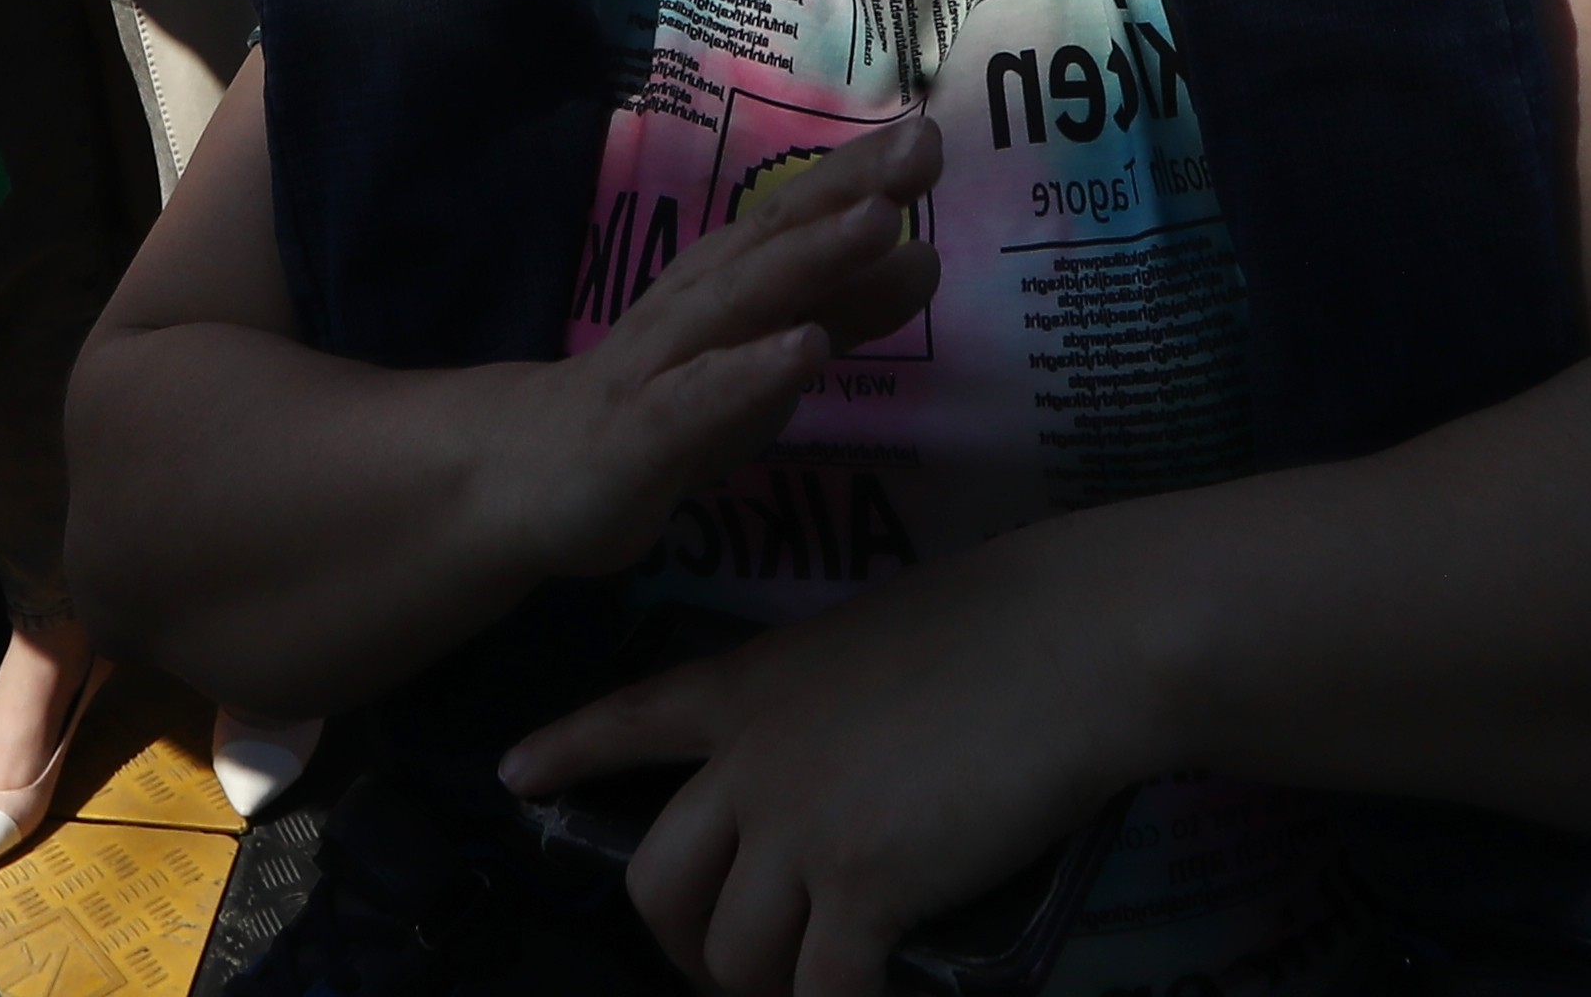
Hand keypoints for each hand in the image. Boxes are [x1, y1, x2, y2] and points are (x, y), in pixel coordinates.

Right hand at [484, 114, 934, 586]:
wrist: (534, 472)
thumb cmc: (668, 399)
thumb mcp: (766, 351)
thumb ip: (843, 308)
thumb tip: (925, 253)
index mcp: (727, 275)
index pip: (799, 212)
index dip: (864, 171)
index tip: (933, 131)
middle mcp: (697, 300)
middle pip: (775, 237)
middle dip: (849, 189)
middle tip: (925, 146)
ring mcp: (663, 362)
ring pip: (741, 301)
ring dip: (811, 257)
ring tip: (880, 221)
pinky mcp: (641, 434)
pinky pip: (699, 400)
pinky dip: (752, 373)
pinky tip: (806, 351)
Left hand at [500, 529, 1143, 996]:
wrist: (1075, 641)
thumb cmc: (1001, 629)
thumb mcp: (866, 642)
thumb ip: (815, 710)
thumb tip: (816, 782)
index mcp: (748, 687)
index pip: (626, 719)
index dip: (566, 753)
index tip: (515, 777)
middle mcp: (751, 760)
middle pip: (658, 885)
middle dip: (683, 947)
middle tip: (732, 969)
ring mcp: (802, 825)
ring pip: (733, 956)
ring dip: (770, 991)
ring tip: (814, 989)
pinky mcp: (866, 885)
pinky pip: (822, 993)